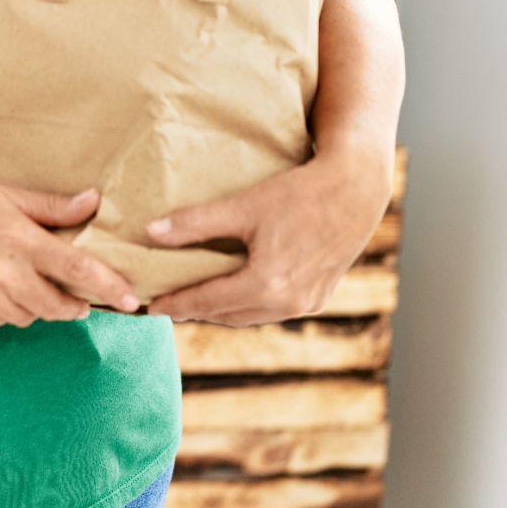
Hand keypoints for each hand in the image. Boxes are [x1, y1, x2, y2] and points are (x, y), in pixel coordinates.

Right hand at [0, 174, 139, 327]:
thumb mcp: (6, 194)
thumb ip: (51, 206)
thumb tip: (91, 202)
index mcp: (20, 242)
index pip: (77, 271)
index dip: (110, 287)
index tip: (132, 299)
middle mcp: (6, 275)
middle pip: (60, 306)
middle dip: (76, 305)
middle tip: (80, 297)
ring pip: (32, 316)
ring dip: (40, 305)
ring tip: (27, 280)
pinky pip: (4, 319)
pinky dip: (10, 308)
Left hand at [146, 145, 394, 324]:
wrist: (356, 190)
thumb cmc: (300, 193)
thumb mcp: (244, 205)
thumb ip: (195, 223)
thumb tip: (150, 233)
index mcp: (266, 283)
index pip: (207, 301)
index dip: (176, 304)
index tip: (150, 307)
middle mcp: (287, 303)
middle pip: (227, 314)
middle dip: (195, 310)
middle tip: (167, 304)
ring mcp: (306, 304)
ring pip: (251, 317)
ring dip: (222, 311)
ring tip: (195, 302)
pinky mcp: (319, 299)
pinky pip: (272, 311)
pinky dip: (248, 307)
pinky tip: (235, 295)